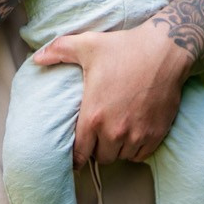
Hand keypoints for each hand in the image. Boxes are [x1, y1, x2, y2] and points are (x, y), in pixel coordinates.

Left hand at [32, 21, 195, 164]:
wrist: (165, 50)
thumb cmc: (125, 47)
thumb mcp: (88, 45)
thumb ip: (58, 51)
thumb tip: (37, 58)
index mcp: (93, 116)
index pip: (79, 153)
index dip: (77, 155)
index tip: (78, 152)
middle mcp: (114, 130)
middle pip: (101, 157)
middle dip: (98, 149)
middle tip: (100, 137)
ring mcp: (137, 134)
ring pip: (121, 157)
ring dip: (118, 149)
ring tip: (117, 135)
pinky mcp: (157, 133)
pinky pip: (141, 155)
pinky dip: (136, 149)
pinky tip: (134, 135)